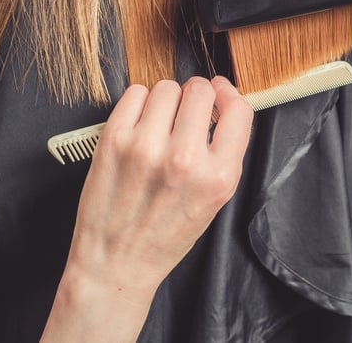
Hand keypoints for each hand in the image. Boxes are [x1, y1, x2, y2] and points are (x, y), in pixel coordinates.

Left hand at [43, 76, 252, 341]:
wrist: (116, 263)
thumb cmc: (165, 235)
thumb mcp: (214, 201)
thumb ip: (224, 153)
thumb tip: (222, 102)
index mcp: (218, 177)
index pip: (238, 110)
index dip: (228, 95)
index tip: (220, 93)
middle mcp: (184, 159)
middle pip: (199, 90)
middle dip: (196, 96)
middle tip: (185, 113)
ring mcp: (146, 147)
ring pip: (166, 88)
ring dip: (166, 100)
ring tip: (160, 124)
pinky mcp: (113, 140)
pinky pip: (135, 93)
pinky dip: (139, 103)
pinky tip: (139, 125)